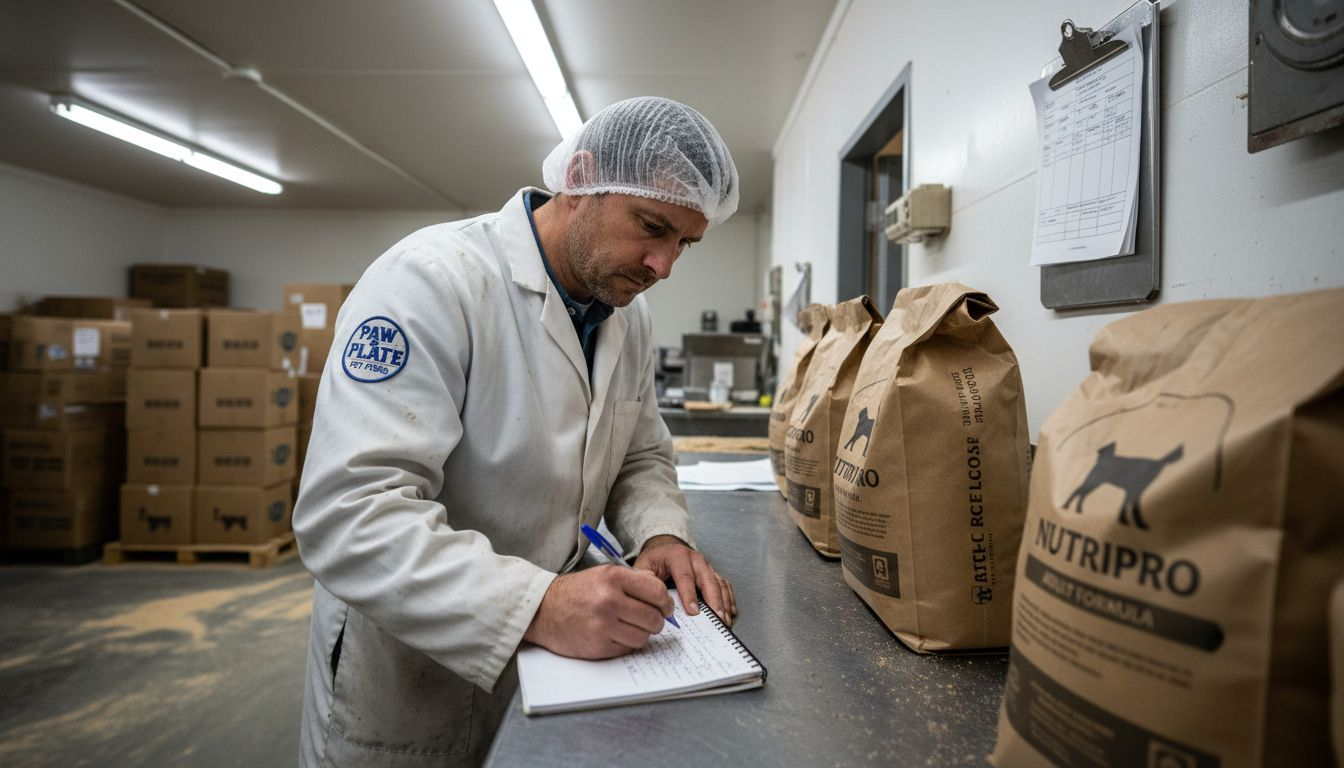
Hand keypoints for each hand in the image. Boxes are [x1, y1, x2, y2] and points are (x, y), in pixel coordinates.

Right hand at [523, 565, 673, 658]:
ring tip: (631, 627)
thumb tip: (662, 596)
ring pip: (643, 637)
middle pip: (653, 617)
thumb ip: (634, 581)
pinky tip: (616, 634)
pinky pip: (627, 648)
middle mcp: (609, 600)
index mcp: (613, 578)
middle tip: (652, 620)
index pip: (657, 592)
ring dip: (642, 634)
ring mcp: (603, 625)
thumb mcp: (604, 575)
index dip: (665, 602)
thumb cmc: (577, 592)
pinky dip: (627, 644)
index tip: (665, 607)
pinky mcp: (598, 646)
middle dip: (657, 621)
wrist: (543, 609)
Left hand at [633, 535, 736, 625]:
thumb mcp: (643, 566)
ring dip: (724, 603)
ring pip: (719, 584)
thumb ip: (645, 581)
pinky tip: (730, 613)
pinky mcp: (713, 572)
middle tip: (717, 619)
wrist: (665, 547)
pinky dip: (729, 600)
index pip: (685, 577)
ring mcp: (707, 566)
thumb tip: (651, 600)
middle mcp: (695, 559)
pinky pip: (725, 586)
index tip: (693, 612)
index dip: (689, 595)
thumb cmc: (654, 559)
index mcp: (677, 556)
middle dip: (714, 601)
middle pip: (708, 580)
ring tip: (725, 621)